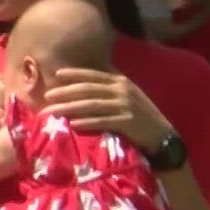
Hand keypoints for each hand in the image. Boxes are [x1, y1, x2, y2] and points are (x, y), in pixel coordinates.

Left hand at [43, 68, 174, 151]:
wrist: (162, 135)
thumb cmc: (140, 116)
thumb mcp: (127, 97)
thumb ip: (108, 90)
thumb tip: (82, 88)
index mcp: (121, 82)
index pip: (93, 75)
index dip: (75, 74)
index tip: (56, 74)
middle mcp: (122, 91)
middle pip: (88, 89)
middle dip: (65, 92)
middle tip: (46, 96)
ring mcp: (126, 106)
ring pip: (91, 105)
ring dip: (69, 108)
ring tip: (51, 112)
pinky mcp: (128, 122)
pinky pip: (103, 121)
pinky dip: (86, 122)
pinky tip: (72, 124)